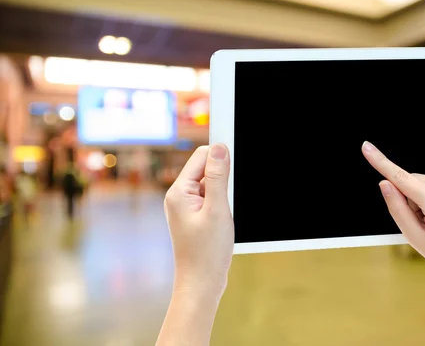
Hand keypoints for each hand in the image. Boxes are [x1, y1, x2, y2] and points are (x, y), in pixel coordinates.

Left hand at [164, 144, 233, 299]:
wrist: (202, 284)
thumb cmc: (207, 252)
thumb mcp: (217, 210)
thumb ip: (218, 177)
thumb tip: (219, 148)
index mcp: (178, 192)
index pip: (201, 156)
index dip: (221, 156)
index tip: (237, 164)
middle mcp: (178, 197)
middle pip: (206, 169)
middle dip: (223, 178)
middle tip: (227, 202)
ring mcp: (186, 207)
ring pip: (210, 184)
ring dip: (223, 193)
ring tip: (223, 217)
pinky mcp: (194, 216)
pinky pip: (211, 198)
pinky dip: (222, 204)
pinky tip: (223, 222)